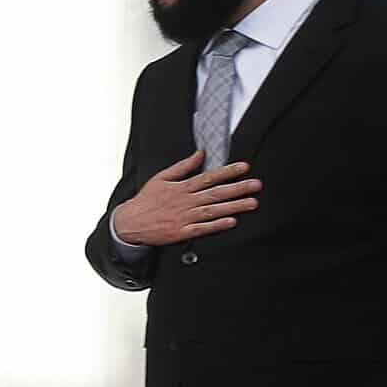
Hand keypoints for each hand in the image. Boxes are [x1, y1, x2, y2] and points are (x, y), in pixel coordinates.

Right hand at [109, 152, 260, 247]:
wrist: (130, 223)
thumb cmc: (146, 200)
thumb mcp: (161, 178)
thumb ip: (183, 166)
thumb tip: (200, 154)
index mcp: (182, 187)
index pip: (209, 177)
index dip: (228, 171)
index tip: (244, 167)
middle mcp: (185, 202)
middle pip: (216, 193)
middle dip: (238, 188)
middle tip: (256, 185)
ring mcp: (184, 218)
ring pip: (213, 211)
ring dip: (234, 206)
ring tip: (252, 203)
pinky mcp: (181, 232)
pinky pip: (202, 228)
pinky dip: (217, 225)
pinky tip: (231, 222)